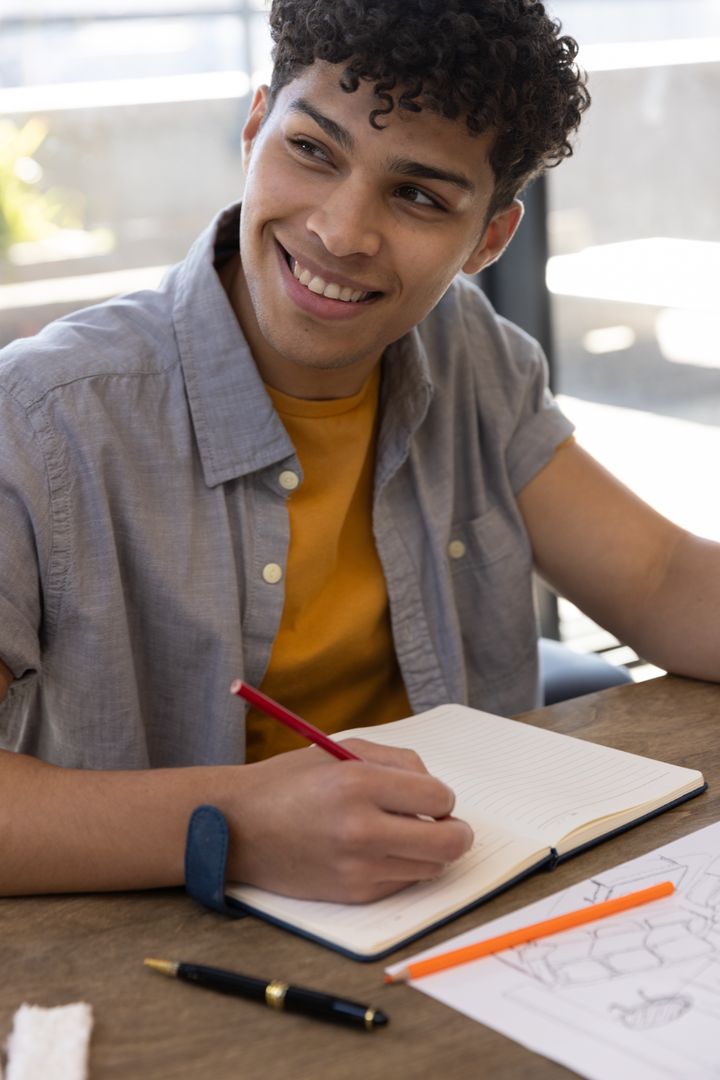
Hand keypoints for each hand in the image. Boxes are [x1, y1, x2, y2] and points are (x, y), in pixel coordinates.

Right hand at [220, 740, 473, 902]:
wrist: (238, 826)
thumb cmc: (290, 782)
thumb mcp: (341, 750)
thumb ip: (397, 763)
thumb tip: (436, 790)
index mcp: (358, 783)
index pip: (439, 797)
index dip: (441, 797)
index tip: (429, 797)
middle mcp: (360, 829)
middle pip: (447, 843)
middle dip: (456, 832)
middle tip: (446, 825)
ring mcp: (357, 867)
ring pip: (431, 867)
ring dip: (428, 852)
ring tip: (403, 834)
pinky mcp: (352, 894)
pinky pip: (402, 883)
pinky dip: (401, 868)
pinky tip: (376, 852)